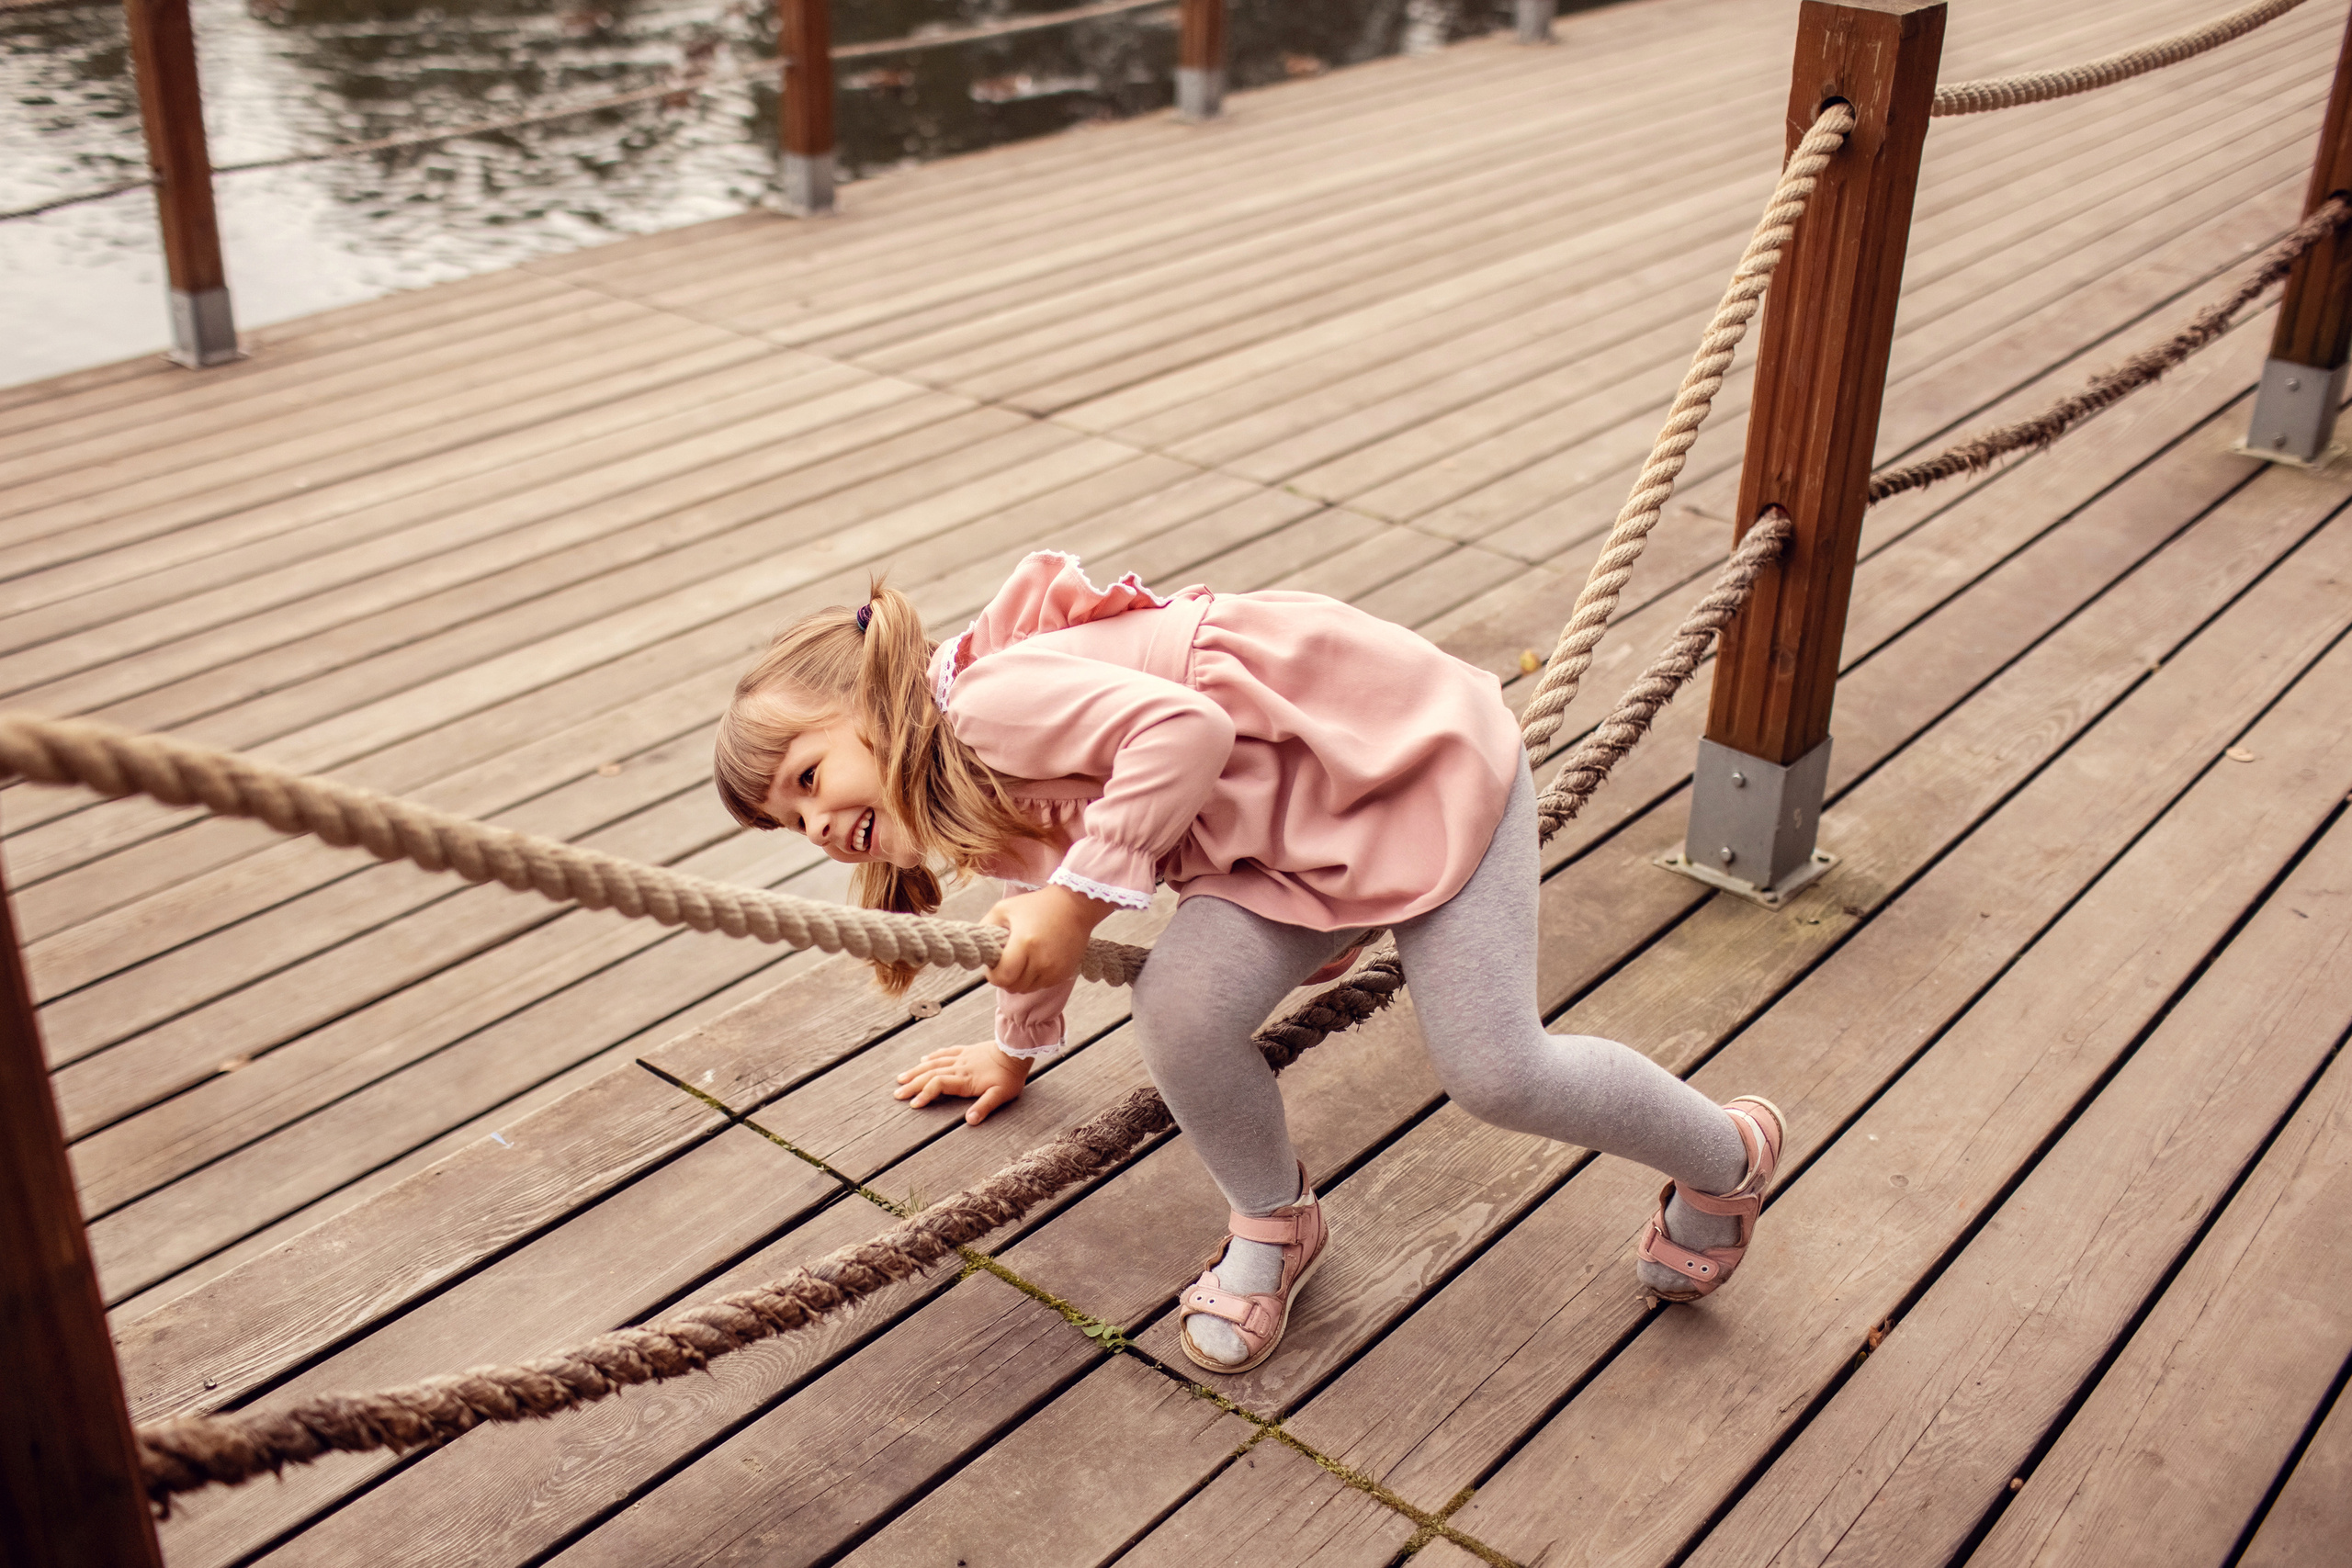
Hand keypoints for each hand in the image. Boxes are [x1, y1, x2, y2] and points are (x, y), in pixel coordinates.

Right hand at [893, 1038, 1032, 1124]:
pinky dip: (932, 1057)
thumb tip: (970, 1121)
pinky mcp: (966, 1051)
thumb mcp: (1001, 1095)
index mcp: (965, 1079)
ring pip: (933, 1063)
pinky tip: (923, 1059)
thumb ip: (985, 1107)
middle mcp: (958, 1067)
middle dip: (912, 1084)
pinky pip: (944, 1052)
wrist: (1016, 1050)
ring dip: (916, 1071)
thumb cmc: (1010, 1075)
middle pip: (930, 1074)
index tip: (913, 1104)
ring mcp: (961, 1058)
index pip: (938, 1084)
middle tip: (897, 1093)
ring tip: (901, 1078)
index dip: (925, 1094)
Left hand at [983, 884, 1114, 993]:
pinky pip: (1041, 985)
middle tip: (1005, 962)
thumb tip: (980, 949)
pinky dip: (1034, 978)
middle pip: (1013, 986)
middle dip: (1004, 978)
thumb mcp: (1004, 908)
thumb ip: (986, 926)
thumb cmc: (1036, 905)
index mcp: (1024, 943)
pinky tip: (1036, 960)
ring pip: (1027, 989)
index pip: (1002, 977)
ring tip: (1021, 960)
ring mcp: (1054, 969)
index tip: (993, 964)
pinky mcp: (1064, 973)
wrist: (1075, 905)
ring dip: (1019, 979)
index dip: (992, 974)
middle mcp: (1041, 960)